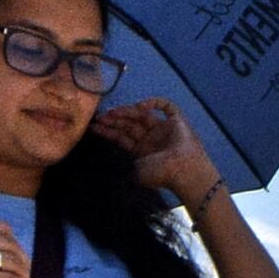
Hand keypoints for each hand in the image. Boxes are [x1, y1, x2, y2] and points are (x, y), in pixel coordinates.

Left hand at [100, 95, 223, 210]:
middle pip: (129, 124)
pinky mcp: (177, 121)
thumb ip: (126, 168)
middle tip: (101, 117)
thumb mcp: (137, 173)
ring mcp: (163, 129)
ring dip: (127, 111)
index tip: (95, 126)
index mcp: (142, 151)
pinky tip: (140, 106)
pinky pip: (166, 106)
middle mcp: (151, 138)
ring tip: (113, 112)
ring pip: (142, 114)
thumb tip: (117, 170)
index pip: (122, 137)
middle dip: (115, 120)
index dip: (108, 131)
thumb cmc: (162, 174)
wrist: (184, 171)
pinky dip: (154, 103)